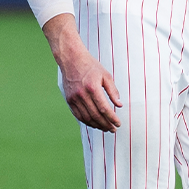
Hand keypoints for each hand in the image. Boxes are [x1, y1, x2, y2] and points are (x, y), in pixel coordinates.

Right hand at [43, 16, 122, 132]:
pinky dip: (87, 121)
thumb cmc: (90, 66)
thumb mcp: (106, 75)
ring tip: (105, 128)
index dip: (112, 118)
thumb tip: (119, 105)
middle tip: (113, 129)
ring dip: (97, 125)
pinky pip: (78, 115)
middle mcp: (82, 94)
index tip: (118, 124)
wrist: (71, 59)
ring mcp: (74, 98)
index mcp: (93, 88)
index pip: (104, 109)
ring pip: (87, 118)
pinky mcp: (69, 100)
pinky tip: (94, 124)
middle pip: (96, 116)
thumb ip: (113, 91)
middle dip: (106, 125)